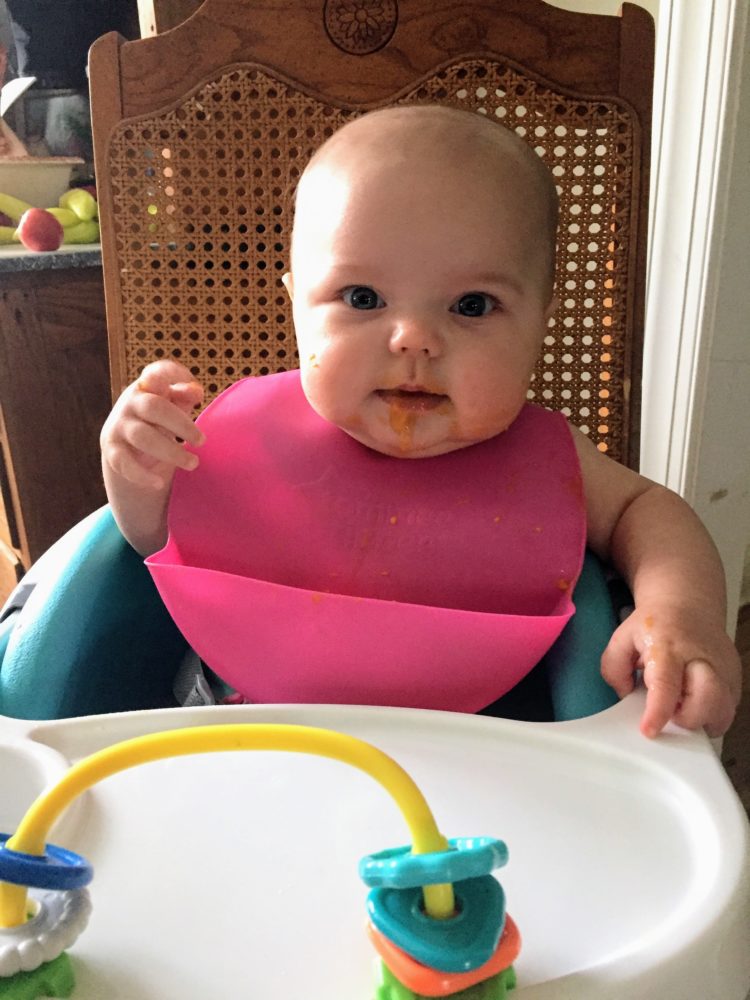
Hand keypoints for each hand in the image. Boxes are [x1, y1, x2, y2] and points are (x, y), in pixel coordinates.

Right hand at [101, 359, 204, 490]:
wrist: (128, 449)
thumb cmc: (160, 421)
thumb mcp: (174, 407)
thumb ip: (184, 397)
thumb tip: (195, 391)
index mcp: (148, 387)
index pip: (156, 372)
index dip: (174, 375)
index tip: (198, 392)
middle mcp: (131, 403)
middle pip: (154, 407)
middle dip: (181, 425)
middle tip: (202, 441)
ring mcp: (119, 425)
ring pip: (143, 437)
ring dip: (171, 452)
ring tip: (194, 463)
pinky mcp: (112, 450)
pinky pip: (124, 463)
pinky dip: (142, 475)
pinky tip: (159, 483)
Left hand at [601, 605, 740, 737]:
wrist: (689, 606)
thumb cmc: (655, 626)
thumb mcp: (622, 638)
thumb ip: (614, 668)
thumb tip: (625, 696)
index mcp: (667, 648)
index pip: (666, 684)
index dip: (658, 712)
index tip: (649, 731)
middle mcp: (700, 659)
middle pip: (707, 701)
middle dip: (688, 719)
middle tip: (671, 710)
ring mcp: (723, 669)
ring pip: (723, 712)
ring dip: (701, 720)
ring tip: (683, 705)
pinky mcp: (735, 678)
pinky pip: (728, 710)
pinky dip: (711, 715)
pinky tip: (695, 701)